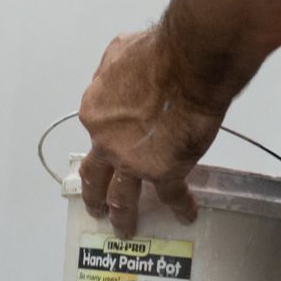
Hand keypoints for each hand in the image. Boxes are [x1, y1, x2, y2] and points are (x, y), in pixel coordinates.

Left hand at [76, 29, 225, 237]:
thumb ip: (110, 73)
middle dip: (93, 195)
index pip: (95, 132)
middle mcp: (106, 142)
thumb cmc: (157, 53)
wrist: (187, 65)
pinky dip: (179, 206)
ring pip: (121, 197)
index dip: (105, 138)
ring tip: (124, 228)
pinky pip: (171, 195)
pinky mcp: (163, 172)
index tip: (110, 145)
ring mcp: (132, 161)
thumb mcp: (117, 52)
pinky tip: (185, 214)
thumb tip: (116, 77)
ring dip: (122, 215)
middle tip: (96, 208)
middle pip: (94, 176)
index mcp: (94, 112)